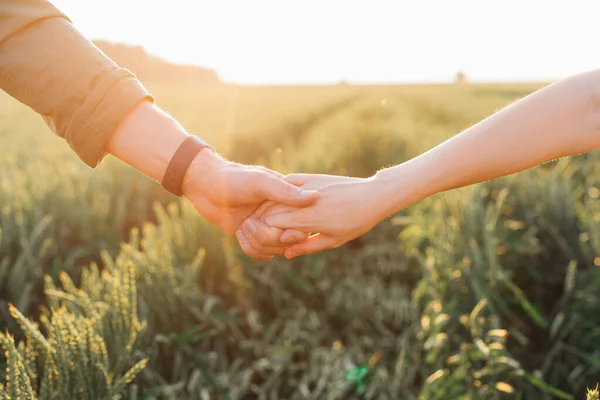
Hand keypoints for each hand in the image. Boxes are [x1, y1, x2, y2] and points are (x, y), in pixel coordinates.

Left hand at [181, 150, 316, 258]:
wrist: (206, 185)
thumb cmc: (234, 178)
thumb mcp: (261, 182)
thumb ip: (286, 192)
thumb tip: (315, 197)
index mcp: (287, 200)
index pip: (302, 226)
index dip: (291, 234)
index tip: (277, 233)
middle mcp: (280, 215)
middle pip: (288, 243)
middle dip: (268, 240)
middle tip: (248, 224)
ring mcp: (266, 226)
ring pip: (275, 251)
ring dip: (257, 245)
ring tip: (242, 228)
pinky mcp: (254, 234)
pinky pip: (262, 254)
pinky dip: (252, 250)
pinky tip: (240, 236)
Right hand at [244, 173, 386, 257]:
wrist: (373, 195)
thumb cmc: (355, 222)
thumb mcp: (332, 240)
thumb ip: (307, 247)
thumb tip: (286, 254)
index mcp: (307, 220)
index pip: (272, 225)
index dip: (264, 232)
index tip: (262, 238)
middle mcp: (303, 202)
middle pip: (270, 210)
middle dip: (261, 220)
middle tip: (256, 228)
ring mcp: (307, 187)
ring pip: (277, 195)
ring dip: (267, 205)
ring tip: (264, 215)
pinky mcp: (311, 177)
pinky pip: (288, 182)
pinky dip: (279, 191)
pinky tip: (275, 197)